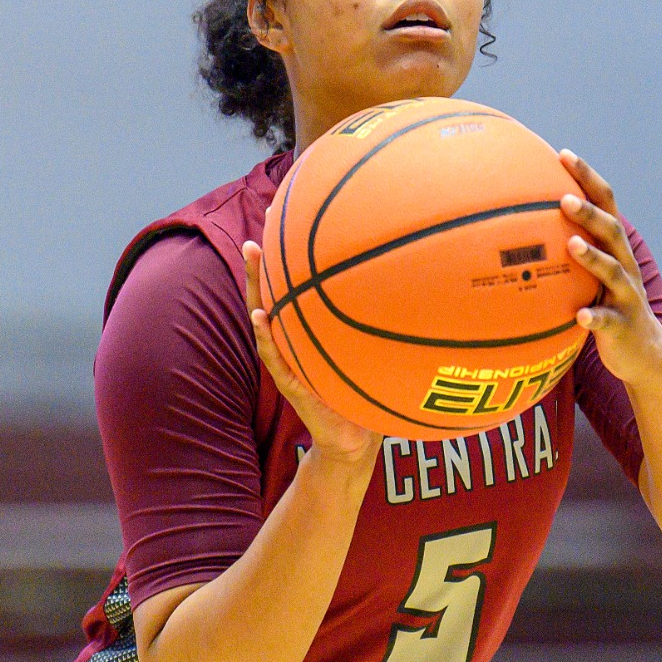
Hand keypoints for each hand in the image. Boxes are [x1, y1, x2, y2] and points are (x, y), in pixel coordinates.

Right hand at [242, 241, 382, 464]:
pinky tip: (260, 316)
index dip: (284, 259)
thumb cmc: (365, 390)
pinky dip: (266, 337)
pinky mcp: (291, 385)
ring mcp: (287, 362)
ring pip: (264, 319)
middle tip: (255, 232)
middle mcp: (291, 344)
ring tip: (252, 256)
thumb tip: (410, 287)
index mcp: (305, 333)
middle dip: (261, 264)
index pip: (290, 291)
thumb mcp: (369, 353)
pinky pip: (275, 358)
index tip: (280, 222)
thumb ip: (376, 325)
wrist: (357, 440)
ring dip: (256, 287)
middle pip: (270, 296)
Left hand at [558, 151, 661, 390]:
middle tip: (563, 199)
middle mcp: (625, 266)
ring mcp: (626, 296)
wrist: (645, 354)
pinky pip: (607, 321)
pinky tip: (578, 316)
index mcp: (615, 249)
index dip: (587, 178)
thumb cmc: (606, 307)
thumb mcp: (590, 276)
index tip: (563, 154)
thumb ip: (567, 250)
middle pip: (611, 231)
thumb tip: (516, 227)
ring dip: (593, 257)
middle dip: (590, 213)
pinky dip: (594, 317)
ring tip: (571, 245)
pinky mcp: (623, 326)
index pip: (605, 204)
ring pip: (612, 272)